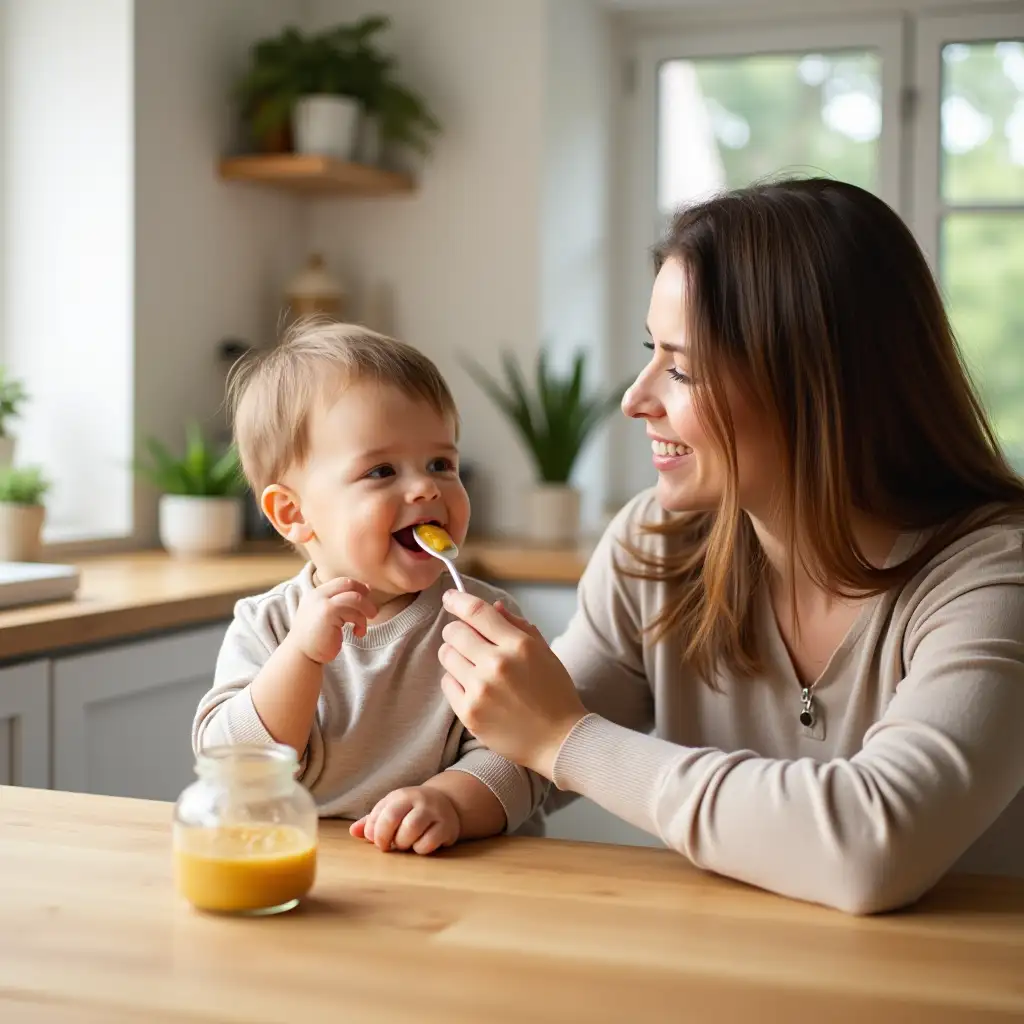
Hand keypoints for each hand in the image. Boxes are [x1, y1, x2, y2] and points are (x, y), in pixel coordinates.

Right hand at [288, 576, 376, 664]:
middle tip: (371, 611)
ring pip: (355, 597)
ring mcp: (323, 602)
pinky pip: (354, 611)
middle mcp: (318, 595)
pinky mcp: (329, 612)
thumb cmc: (317, 639)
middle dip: (364, 595)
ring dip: (366, 610)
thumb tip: (365, 590)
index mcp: (316, 594)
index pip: (341, 582)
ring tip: (363, 626)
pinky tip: (358, 633)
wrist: (301, 655)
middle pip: (348, 583)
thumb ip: (338, 604)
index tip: (366, 599)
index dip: (358, 588)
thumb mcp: (326, 616)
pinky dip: (361, 622)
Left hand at [349, 786, 459, 854]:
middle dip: (384, 838)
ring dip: (403, 843)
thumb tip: (353, 831)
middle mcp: (418, 800)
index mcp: (401, 796)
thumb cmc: (412, 811)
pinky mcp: (447, 827)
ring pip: (411, 830)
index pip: (381, 813)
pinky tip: (420, 845)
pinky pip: (428, 843)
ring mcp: (434, 812)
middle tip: (386, 846)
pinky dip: (420, 849)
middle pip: (393, 818)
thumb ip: (372, 821)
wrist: (447, 804)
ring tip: (404, 843)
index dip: (373, 831)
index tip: (374, 840)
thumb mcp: (392, 810)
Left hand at [437, 593, 586, 777]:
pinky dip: (456, 681)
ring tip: (472, 666)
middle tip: (467, 640)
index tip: (449, 597)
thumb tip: (493, 608)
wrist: (559, 740)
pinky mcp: (469, 712)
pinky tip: (474, 687)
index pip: (476, 611)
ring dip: (455, 655)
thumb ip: (518, 626)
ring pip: (446, 655)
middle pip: (454, 632)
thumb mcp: (544, 652)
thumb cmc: (554, 694)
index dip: (457, 600)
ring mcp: (480, 690)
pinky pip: (446, 683)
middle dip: (458, 631)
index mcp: (518, 645)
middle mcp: (497, 664)